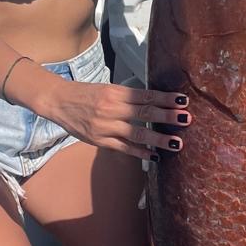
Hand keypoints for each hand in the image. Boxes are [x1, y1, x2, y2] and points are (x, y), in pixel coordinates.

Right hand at [38, 77, 190, 160]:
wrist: (59, 101)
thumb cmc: (87, 93)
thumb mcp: (108, 89)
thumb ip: (129, 96)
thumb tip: (156, 101)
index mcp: (116, 93)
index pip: (146, 95)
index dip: (165, 98)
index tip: (183, 101)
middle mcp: (112, 109)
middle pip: (144, 113)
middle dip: (167, 117)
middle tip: (186, 119)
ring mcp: (106, 126)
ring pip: (137, 133)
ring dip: (158, 139)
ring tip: (177, 144)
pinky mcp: (100, 140)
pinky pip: (124, 148)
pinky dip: (140, 153)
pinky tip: (154, 157)